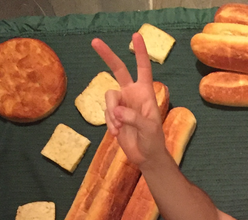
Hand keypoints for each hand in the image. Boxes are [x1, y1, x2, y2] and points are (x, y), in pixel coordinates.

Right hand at [91, 34, 165, 166]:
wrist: (145, 155)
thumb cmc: (153, 140)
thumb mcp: (149, 129)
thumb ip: (134, 118)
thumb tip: (117, 111)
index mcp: (145, 93)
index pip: (143, 68)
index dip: (140, 52)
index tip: (136, 36)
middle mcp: (132, 94)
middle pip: (118, 70)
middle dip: (107, 56)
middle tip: (95, 41)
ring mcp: (122, 103)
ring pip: (108, 97)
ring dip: (111, 114)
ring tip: (120, 129)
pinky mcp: (113, 114)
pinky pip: (106, 112)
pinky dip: (110, 123)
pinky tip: (117, 133)